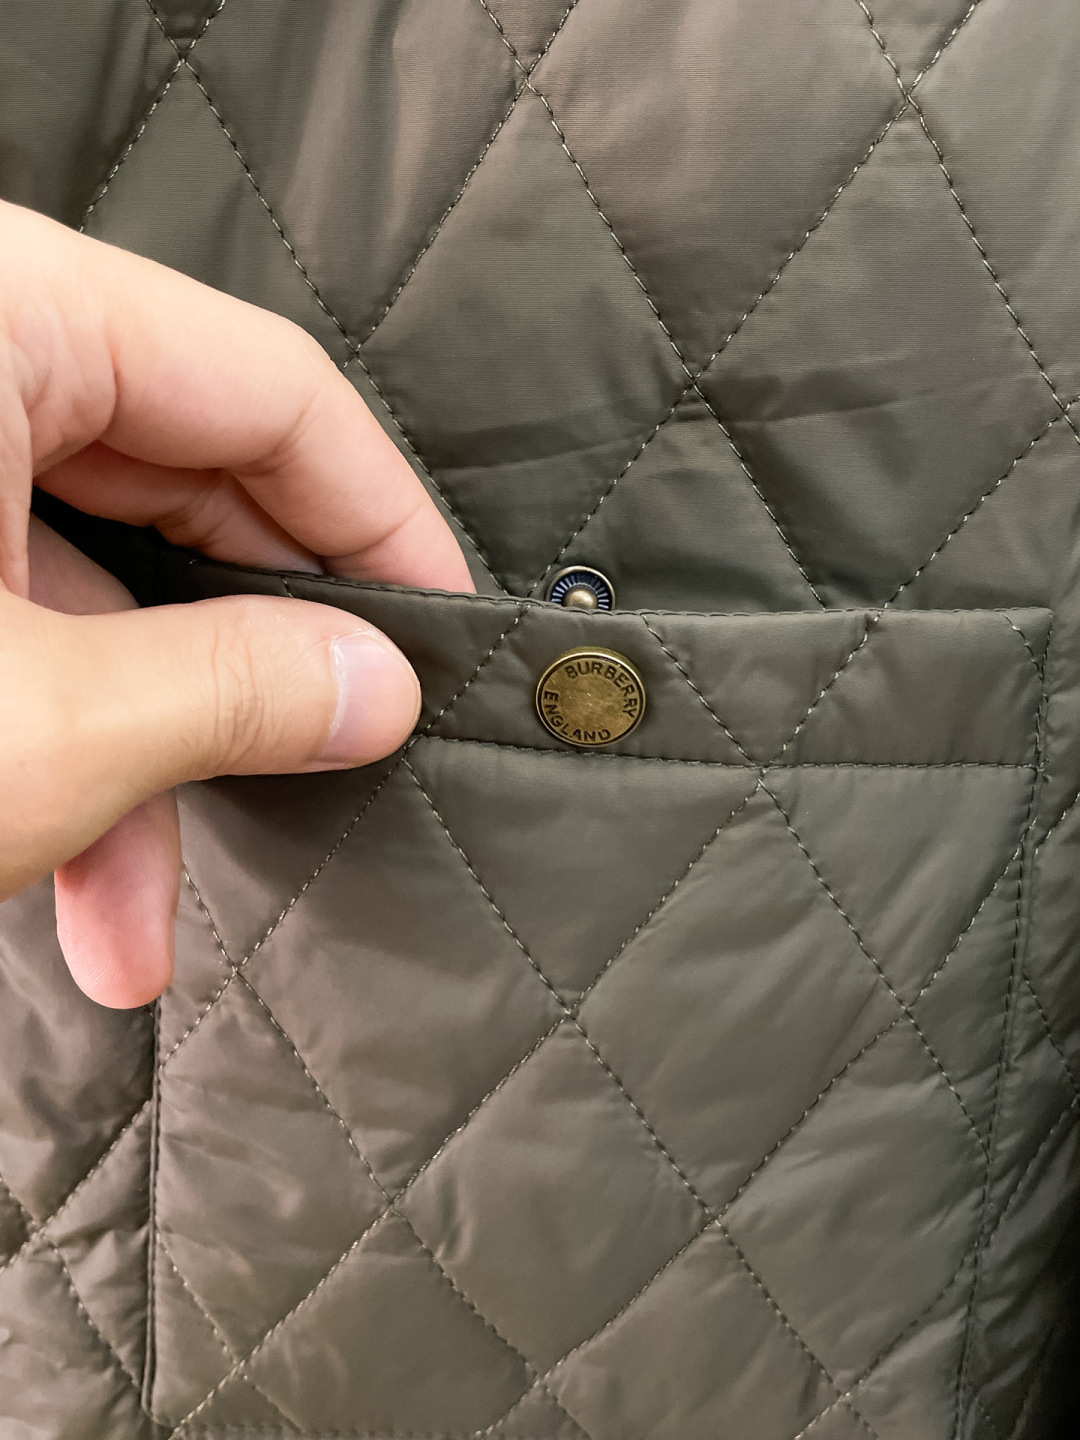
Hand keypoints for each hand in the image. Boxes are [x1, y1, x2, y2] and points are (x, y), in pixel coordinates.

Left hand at [0, 201, 472, 1008]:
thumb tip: (381, 685)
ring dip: (134, 769)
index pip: (268, 387)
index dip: (381, 519)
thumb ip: (240, 685)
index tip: (446, 633)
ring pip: (85, 586)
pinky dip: (47, 757)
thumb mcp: (32, 727)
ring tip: (141, 925)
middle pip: (183, 488)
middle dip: (251, 674)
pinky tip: (62, 889)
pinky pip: (2, 624)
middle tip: (331, 777)